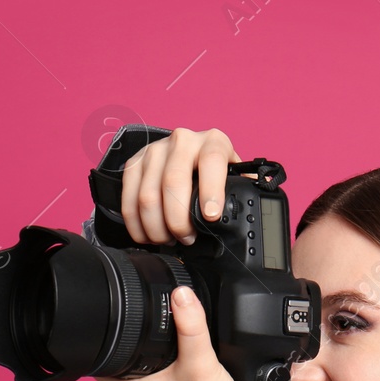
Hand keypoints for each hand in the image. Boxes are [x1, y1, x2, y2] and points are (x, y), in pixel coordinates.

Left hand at [95, 285, 257, 380]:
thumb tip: (181, 295)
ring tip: (159, 331)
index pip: (99, 357)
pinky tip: (177, 355)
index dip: (105, 332)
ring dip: (144, 350)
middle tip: (140, 314)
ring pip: (136, 368)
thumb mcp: (202, 364)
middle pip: (117, 359)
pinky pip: (153, 377)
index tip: (114, 312)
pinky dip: (160, 363)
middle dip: (126, 337)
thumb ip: (192, 327)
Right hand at [119, 127, 239, 245]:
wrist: (189, 154)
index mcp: (213, 142)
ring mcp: (155, 150)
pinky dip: (137, 224)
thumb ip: (241, 191)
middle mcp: (182, 140)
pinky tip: (149, 235)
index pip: (211, 161)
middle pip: (173, 182)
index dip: (211, 190)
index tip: (211, 216)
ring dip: (157, 227)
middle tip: (187, 238)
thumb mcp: (233, 176)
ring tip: (169, 240)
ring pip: (147, 195)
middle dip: (179, 220)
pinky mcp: (135, 163)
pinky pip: (128, 198)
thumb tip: (251, 213)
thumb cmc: (214, 172)